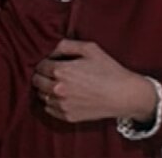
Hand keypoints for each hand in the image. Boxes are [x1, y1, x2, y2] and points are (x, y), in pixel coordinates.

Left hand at [31, 39, 155, 122]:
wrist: (124, 95)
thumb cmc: (109, 70)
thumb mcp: (90, 49)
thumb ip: (67, 45)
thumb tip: (52, 50)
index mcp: (61, 71)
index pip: (40, 66)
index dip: (45, 62)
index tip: (51, 63)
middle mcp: (57, 89)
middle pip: (37, 81)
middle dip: (42, 75)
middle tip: (51, 73)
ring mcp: (62, 105)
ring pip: (41, 96)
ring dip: (46, 89)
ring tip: (57, 85)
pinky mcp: (68, 117)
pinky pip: (49, 109)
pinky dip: (51, 103)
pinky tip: (62, 97)